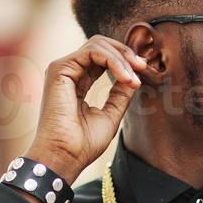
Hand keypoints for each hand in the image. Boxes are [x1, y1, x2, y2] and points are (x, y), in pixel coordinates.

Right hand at [24, 35, 145, 183]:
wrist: (64, 157)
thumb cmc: (82, 145)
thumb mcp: (110, 115)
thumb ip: (120, 95)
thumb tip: (134, 76)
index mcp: (77, 83)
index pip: (101, 59)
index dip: (124, 61)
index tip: (142, 73)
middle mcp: (68, 73)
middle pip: (100, 46)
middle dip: (125, 53)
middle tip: (142, 67)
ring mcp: (62, 69)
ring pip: (97, 45)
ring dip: (121, 58)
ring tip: (133, 79)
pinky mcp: (59, 69)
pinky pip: (92, 51)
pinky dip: (113, 60)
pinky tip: (124, 77)